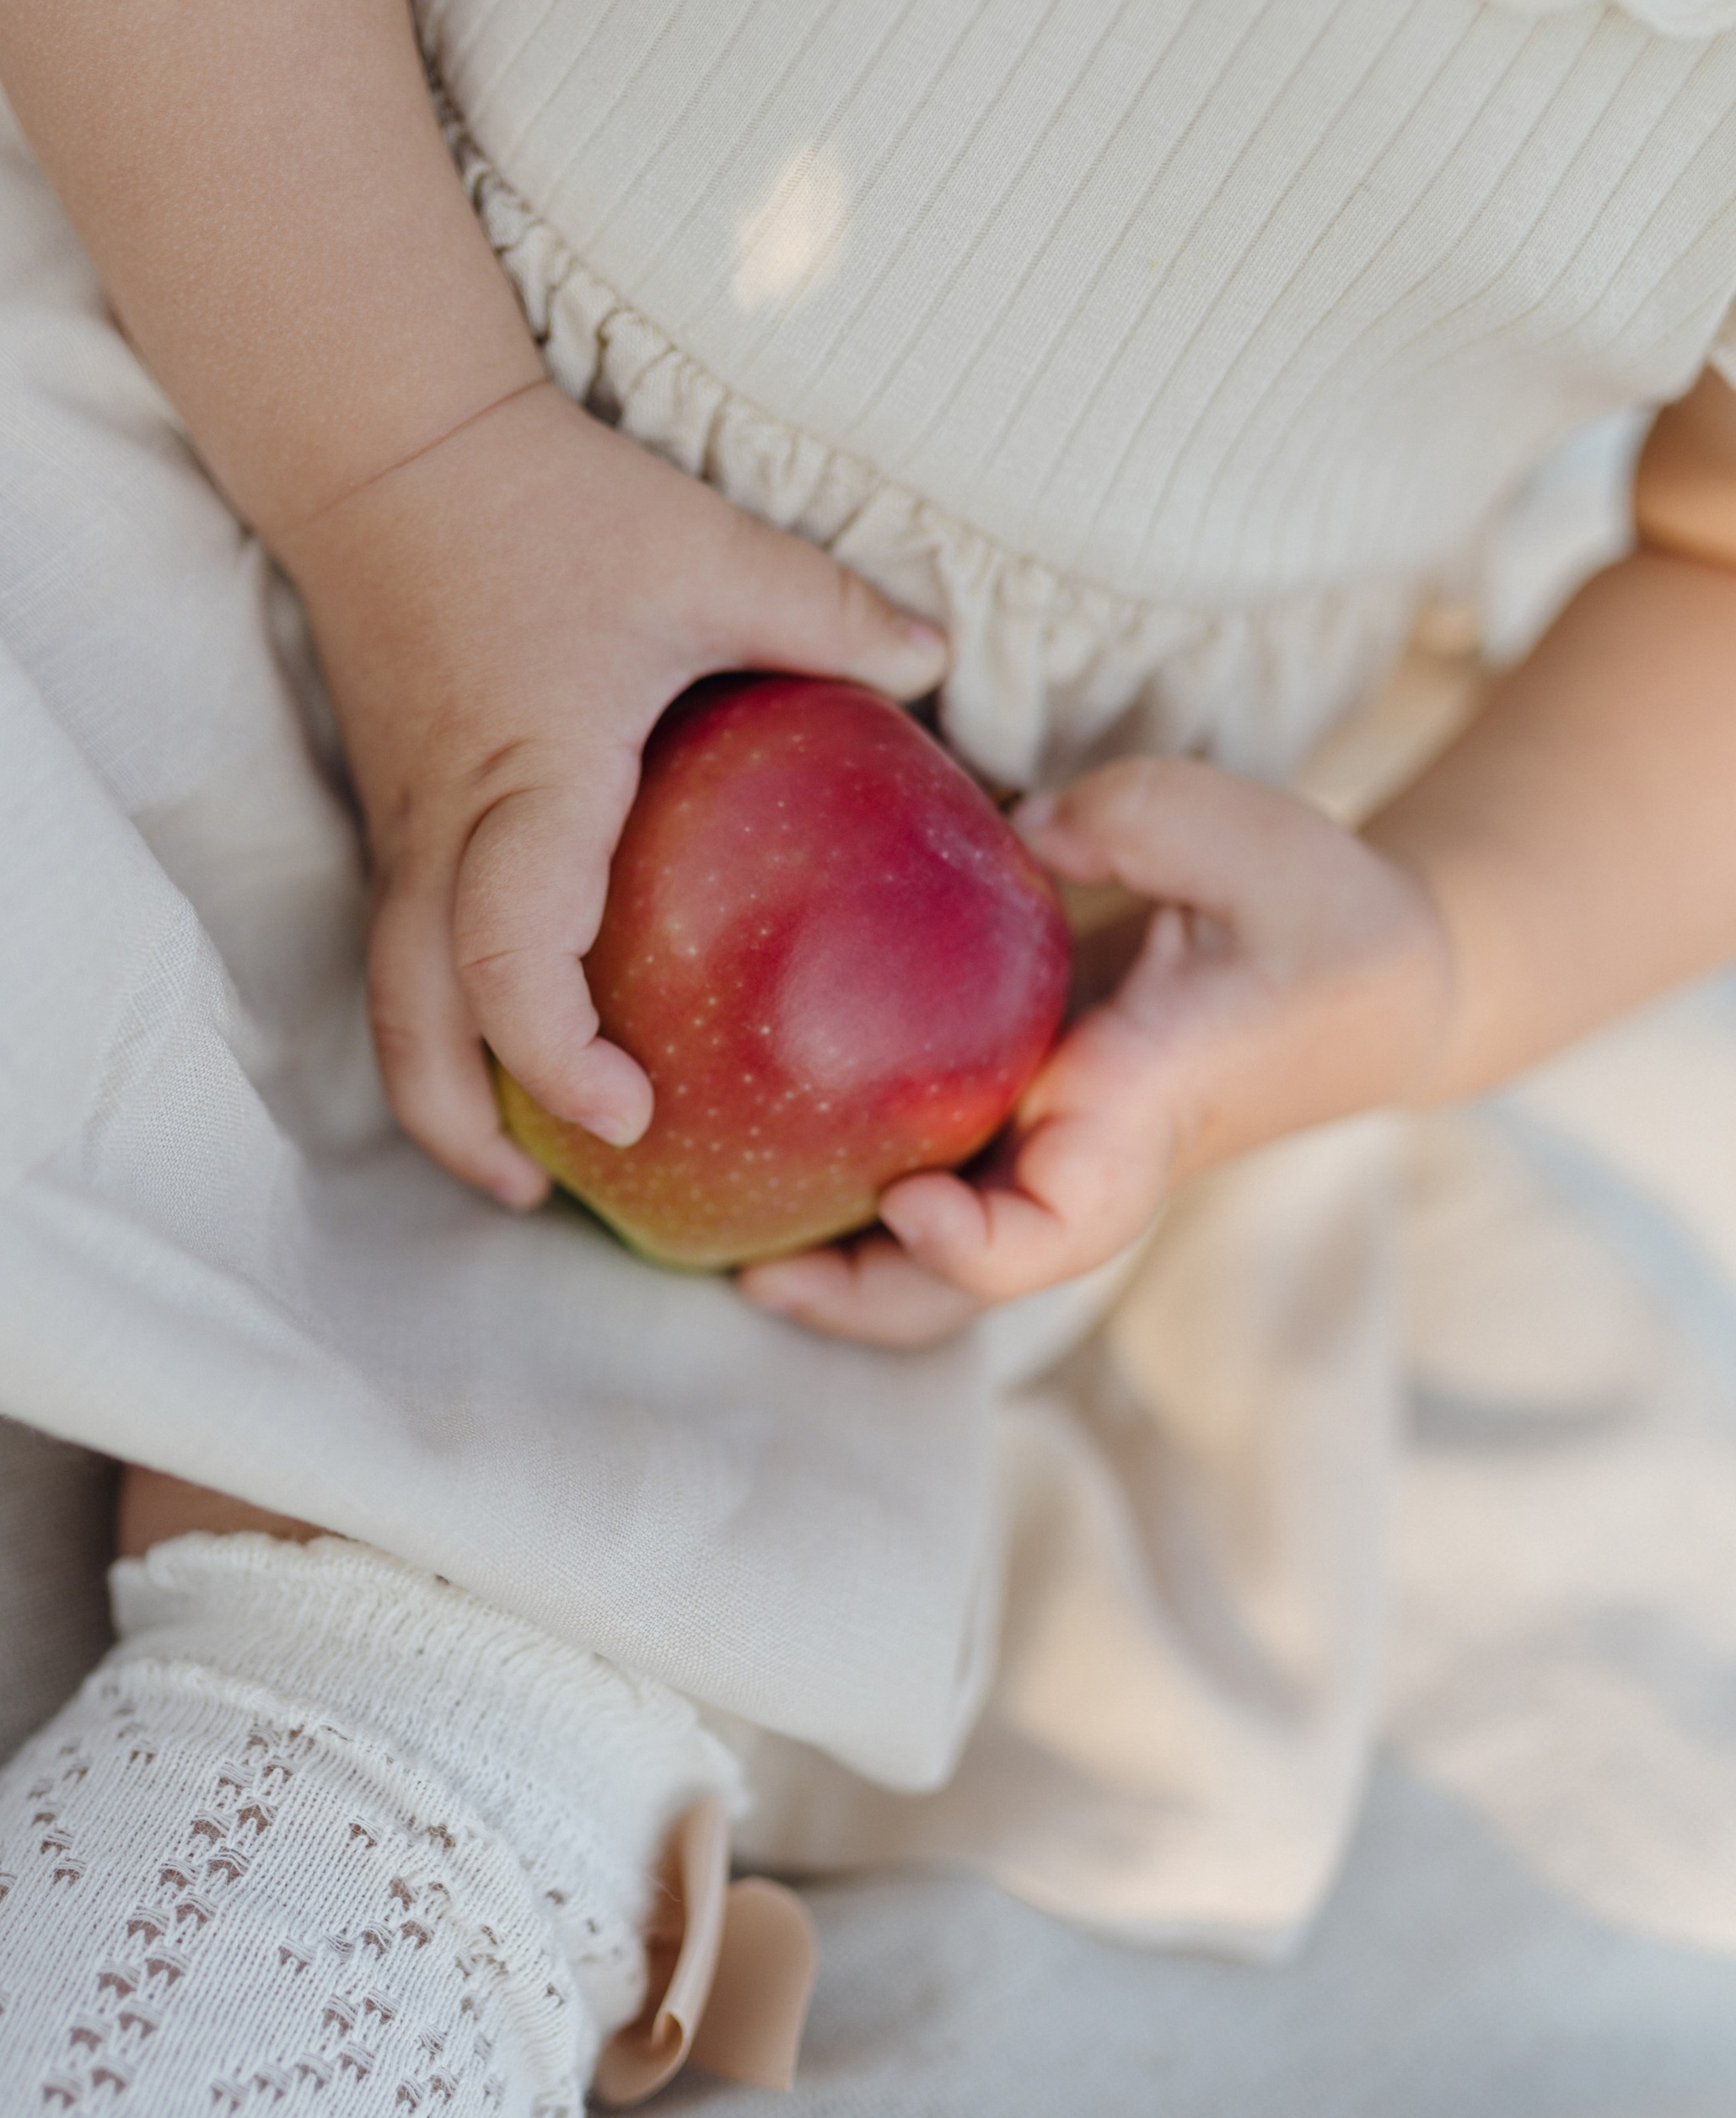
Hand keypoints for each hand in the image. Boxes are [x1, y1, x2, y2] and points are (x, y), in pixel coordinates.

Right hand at [290, 379, 947, 1202]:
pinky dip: (445, 1022)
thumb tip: (943, 663)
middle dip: (472, 1127)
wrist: (384, 448)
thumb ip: (829, 613)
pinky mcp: (393, 815)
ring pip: (389, 1001)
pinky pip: (403, 950)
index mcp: (527, 782)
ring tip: (520, 1162)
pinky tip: (508, 1049)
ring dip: (445, 1092)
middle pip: (414, 1023)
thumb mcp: (705, 550)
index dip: (557, 1058)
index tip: (632, 1113)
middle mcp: (445, 830)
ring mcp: (402, 829)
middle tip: (554, 1189)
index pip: (511, 958)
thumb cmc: (546, 501)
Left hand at [740, 756, 1455, 1348]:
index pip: (1058, 1223)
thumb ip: (1137, 818)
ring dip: (847, 1278)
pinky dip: (863, 1217)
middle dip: (865, 1299)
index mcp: (1139, 1108)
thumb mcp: (1255, 838)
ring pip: (948, 1266)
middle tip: (756, 1276)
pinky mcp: (1034, 1130)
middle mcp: (1087, 1156)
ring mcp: (1058, 1158)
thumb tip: (1015, 827)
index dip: (976, 1243)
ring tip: (739, 1259)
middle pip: (974, 1284)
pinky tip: (773, 1174)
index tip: (904, 1202)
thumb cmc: (1323, 918)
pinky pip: (942, 1198)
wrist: (1378, 992)